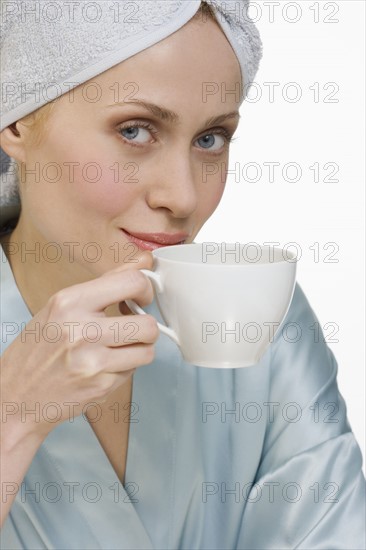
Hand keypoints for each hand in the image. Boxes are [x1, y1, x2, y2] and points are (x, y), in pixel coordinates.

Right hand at [1, 252, 157, 441]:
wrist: (15, 396)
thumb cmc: (37, 349)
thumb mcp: (60, 307)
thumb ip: (103, 285)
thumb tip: (142, 263)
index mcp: (71, 302)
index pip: (131, 282)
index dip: (145, 290)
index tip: (140, 298)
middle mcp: (83, 330)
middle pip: (148, 324)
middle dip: (146, 327)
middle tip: (133, 329)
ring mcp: (93, 361)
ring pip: (147, 351)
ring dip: (139, 350)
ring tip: (119, 348)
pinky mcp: (100, 386)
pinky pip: (133, 371)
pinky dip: (125, 369)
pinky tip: (104, 366)